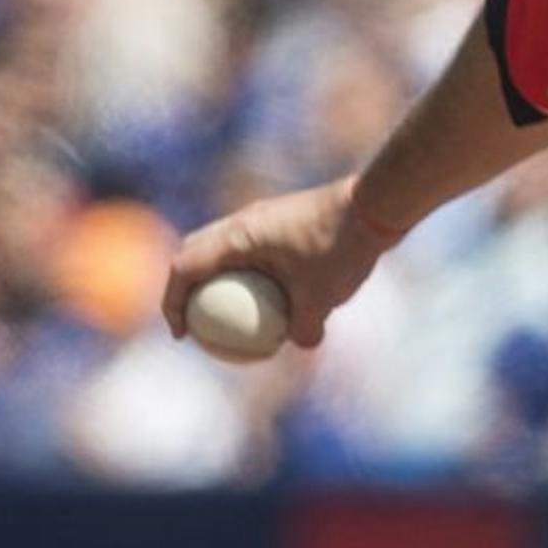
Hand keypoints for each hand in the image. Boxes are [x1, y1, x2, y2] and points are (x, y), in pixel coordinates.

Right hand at [161, 175, 393, 349]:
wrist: (375, 204)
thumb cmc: (342, 247)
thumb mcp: (321, 299)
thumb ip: (304, 329)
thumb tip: (301, 344)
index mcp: (238, 236)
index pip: (184, 267)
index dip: (172, 303)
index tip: (183, 335)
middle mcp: (242, 220)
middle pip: (193, 251)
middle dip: (184, 287)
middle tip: (193, 322)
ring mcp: (261, 215)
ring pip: (220, 245)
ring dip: (214, 276)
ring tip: (225, 311)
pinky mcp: (279, 216)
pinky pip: (247, 245)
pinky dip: (243, 269)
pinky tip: (266, 294)